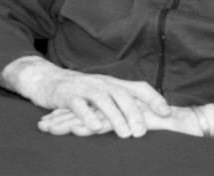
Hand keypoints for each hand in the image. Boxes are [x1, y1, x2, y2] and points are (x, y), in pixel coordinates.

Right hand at [0, 57, 170, 138]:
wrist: (46, 80)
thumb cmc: (79, 91)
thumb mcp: (102, 93)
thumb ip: (120, 103)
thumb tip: (145, 116)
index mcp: (113, 83)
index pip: (138, 87)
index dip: (154, 98)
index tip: (167, 112)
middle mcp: (102, 83)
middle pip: (123, 95)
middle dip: (135, 113)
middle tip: (142, 132)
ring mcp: (85, 88)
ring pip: (103, 100)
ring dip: (116, 117)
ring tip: (125, 134)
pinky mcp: (67, 95)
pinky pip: (79, 105)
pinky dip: (87, 116)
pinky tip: (95, 128)